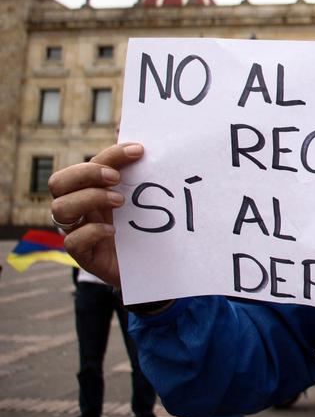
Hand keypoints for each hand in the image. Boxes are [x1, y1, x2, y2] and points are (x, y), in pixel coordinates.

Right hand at [49, 143, 143, 286]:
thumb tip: (149, 148)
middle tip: (116, 178)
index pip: (88, 164)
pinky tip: (113, 231)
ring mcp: (78, 232)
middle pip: (58, 182)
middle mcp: (80, 209)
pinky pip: (73, 241)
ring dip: (89, 198)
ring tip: (120, 201)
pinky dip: (91, 232)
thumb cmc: (146, 229)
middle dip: (86, 173)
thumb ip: (141, 178)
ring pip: (59, 209)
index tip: (138, 150)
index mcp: (93, 190)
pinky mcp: (84, 256)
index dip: (110, 154)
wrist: (153, 267)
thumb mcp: (144, 201)